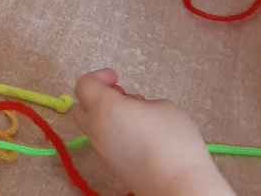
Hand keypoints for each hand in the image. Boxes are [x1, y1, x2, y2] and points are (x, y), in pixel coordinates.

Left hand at [73, 69, 230, 195]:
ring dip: (105, 115)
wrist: (179, 186)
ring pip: (91, 125)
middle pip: (81, 106)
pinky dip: (112, 132)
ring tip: (135, 117)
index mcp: (104, 108)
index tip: (115, 77)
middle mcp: (96, 128)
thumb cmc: (173, 142)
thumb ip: (141, 102)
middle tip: (120, 95)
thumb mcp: (164, 107)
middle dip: (97, 96)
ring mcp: (101, 149)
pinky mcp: (110, 165)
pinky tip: (137, 136)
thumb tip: (135, 108)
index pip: (85, 84)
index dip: (99, 76)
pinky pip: (103, 141)